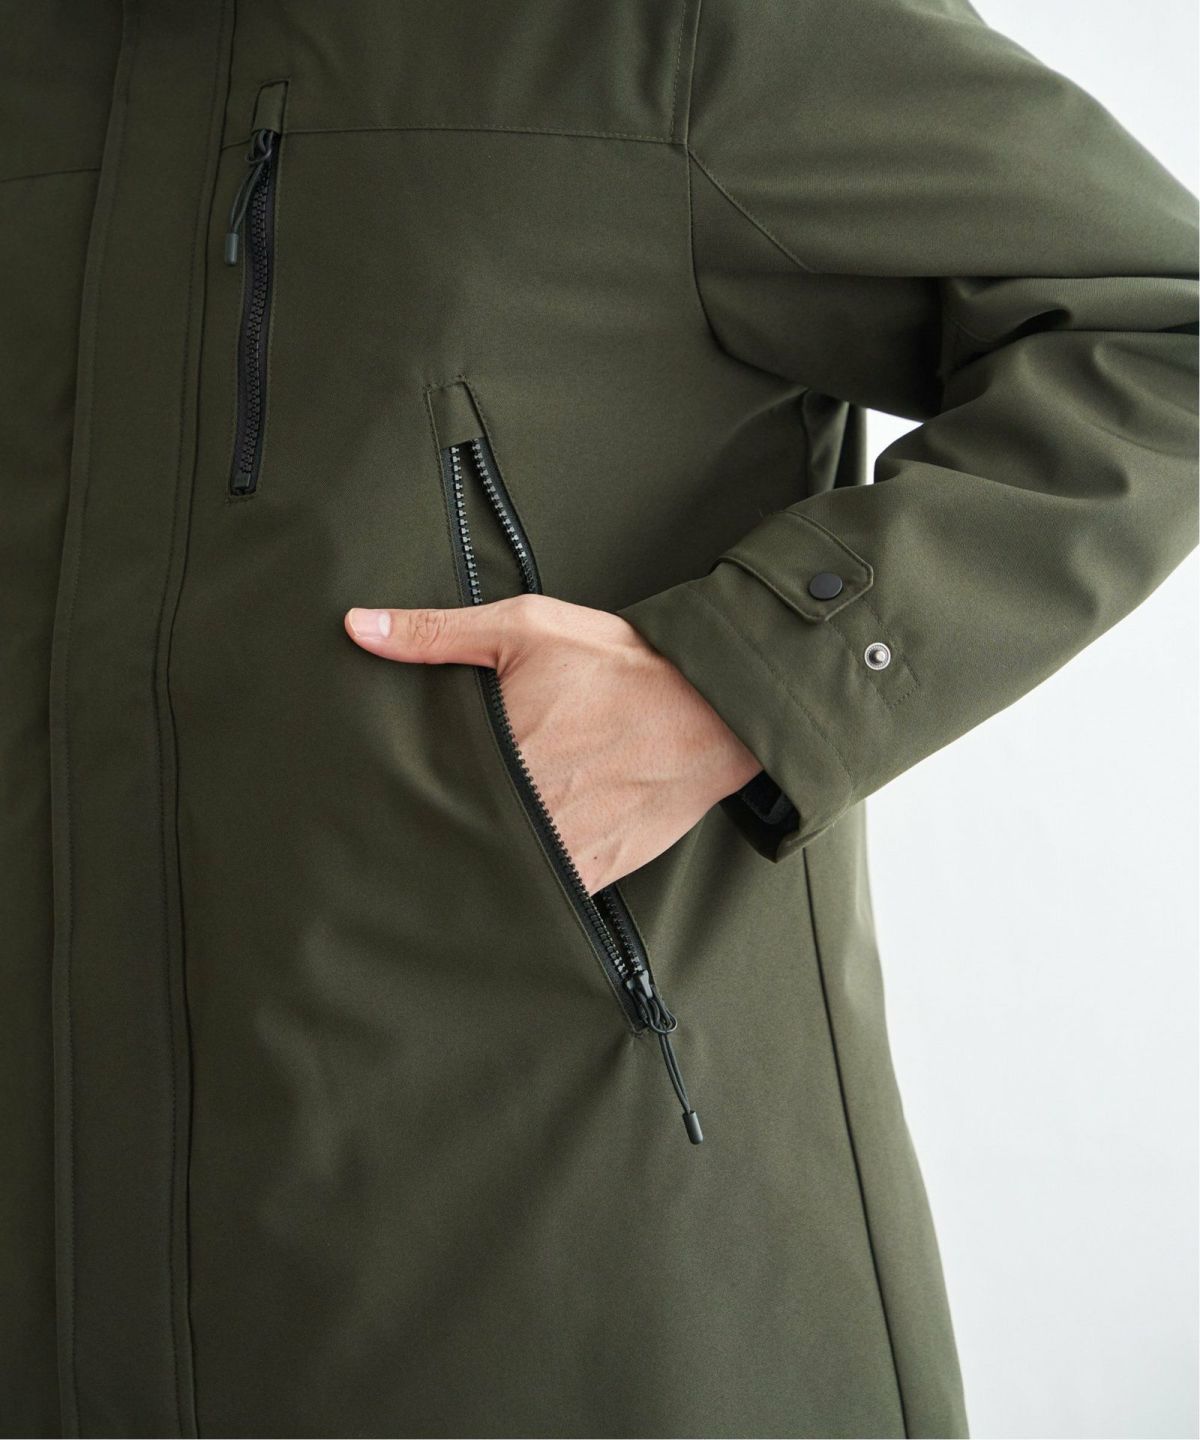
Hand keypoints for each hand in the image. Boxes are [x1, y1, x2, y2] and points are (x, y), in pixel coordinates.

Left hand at [344, 595, 761, 893]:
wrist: (714, 710)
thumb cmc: (621, 666)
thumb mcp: (526, 628)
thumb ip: (436, 633)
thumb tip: (357, 627)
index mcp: (496, 754)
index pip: (422, 789)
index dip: (399, 794)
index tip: (377, 795)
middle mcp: (525, 811)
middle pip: (455, 834)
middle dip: (435, 828)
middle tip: (401, 829)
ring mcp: (560, 851)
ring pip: (495, 871)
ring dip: (478, 861)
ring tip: (459, 847)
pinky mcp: (594, 873)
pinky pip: (544, 894)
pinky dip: (526, 884)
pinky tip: (515, 863)